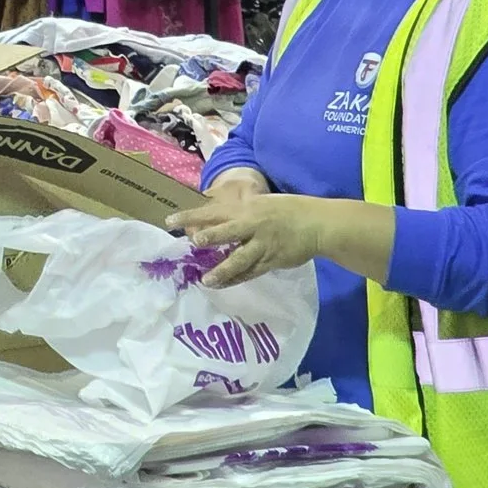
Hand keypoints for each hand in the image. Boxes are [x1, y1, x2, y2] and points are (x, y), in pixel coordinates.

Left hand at [167, 189, 326, 290]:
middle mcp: (252, 226)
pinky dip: (237, 279)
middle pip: (226, 232)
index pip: (213, 211)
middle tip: (193, 243)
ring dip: (222, 270)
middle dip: (210, 238)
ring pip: (239, 259)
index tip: (170, 221)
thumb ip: (238, 212)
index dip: (191, 216)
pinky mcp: (272, 261)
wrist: (317, 224)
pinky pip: (252, 272)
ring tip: (206, 280)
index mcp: (246, 210)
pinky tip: (223, 284)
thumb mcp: (260, 203)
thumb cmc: (286, 210)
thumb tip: (211, 218)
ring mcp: (262, 245)